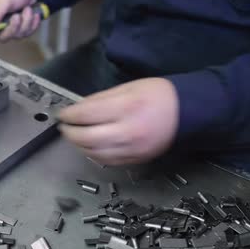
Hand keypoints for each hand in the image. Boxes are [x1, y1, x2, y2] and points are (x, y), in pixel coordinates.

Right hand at [0, 0, 40, 42]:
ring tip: (27, 9)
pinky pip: (28, 33)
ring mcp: (12, 28)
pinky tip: (34, 14)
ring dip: (26, 21)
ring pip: (18, 36)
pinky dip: (33, 23)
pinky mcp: (23, 29)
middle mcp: (0, 24)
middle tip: (17, 16)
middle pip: (3, 38)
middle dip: (13, 28)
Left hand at [57, 78, 178, 165]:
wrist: (187, 113)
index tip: (62, 113)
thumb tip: (79, 108)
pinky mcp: (136, 159)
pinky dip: (94, 154)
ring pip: (95, 153)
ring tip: (74, 136)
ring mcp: (132, 149)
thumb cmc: (159, 95)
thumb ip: (102, 99)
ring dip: (79, 145)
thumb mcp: (128, 87)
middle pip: (87, 138)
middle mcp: (128, 131)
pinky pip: (108, 161)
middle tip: (64, 127)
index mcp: (125, 108)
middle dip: (70, 133)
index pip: (86, 114)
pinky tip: (89, 147)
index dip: (69, 115)